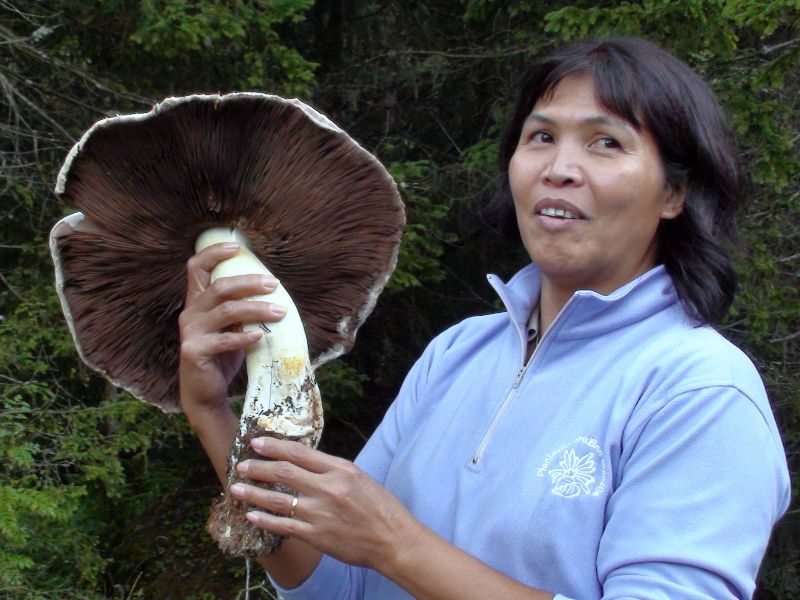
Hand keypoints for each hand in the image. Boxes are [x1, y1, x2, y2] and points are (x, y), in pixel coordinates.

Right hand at [178, 243, 285, 418]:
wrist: (205, 392)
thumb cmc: (222, 356)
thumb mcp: (231, 327)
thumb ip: (241, 309)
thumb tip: (272, 290)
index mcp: (197, 302)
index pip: (196, 268)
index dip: (213, 253)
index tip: (237, 247)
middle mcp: (190, 313)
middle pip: (219, 287)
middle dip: (249, 282)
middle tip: (274, 284)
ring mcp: (190, 333)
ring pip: (226, 311)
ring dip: (256, 309)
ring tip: (281, 312)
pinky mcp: (194, 352)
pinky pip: (223, 340)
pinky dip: (244, 337)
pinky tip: (261, 336)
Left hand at [230, 437, 419, 571]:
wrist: (393, 540)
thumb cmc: (380, 507)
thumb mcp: (358, 477)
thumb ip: (331, 470)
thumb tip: (302, 463)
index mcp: (340, 469)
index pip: (299, 452)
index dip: (274, 446)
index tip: (256, 442)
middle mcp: (328, 488)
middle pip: (284, 472)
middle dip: (258, 467)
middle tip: (241, 465)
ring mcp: (320, 513)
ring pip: (278, 499)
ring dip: (254, 493)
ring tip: (235, 488)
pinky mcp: (317, 536)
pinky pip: (284, 526)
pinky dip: (265, 520)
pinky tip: (251, 515)